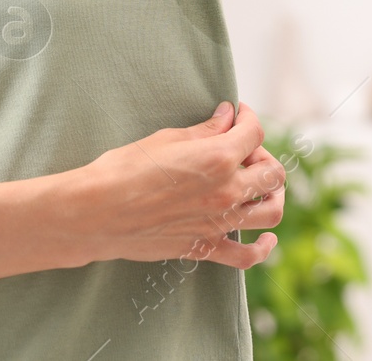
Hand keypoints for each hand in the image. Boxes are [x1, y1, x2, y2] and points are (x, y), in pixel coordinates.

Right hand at [74, 100, 284, 268]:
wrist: (97, 212)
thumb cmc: (125, 169)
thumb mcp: (167, 139)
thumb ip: (205, 130)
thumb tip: (228, 117)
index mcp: (218, 158)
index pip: (254, 133)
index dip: (248, 118)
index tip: (237, 115)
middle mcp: (226, 191)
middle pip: (273, 172)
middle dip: (263, 155)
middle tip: (243, 150)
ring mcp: (219, 223)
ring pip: (272, 212)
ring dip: (273, 195)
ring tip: (259, 186)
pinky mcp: (204, 247)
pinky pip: (247, 256)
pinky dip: (262, 249)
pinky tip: (264, 239)